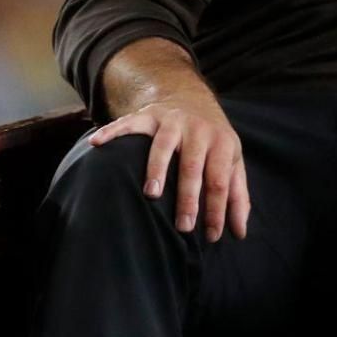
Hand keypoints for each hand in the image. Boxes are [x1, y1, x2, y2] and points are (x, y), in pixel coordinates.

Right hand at [89, 91, 249, 242]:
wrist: (194, 101)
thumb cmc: (213, 144)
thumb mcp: (232, 165)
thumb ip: (238, 197)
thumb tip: (240, 232)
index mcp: (222, 143)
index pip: (220, 180)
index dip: (217, 209)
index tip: (212, 236)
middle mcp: (198, 130)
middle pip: (193, 165)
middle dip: (188, 196)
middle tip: (183, 225)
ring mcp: (172, 121)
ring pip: (164, 145)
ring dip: (157, 168)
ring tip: (152, 194)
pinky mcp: (148, 115)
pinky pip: (128, 123)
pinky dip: (112, 131)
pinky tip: (96, 144)